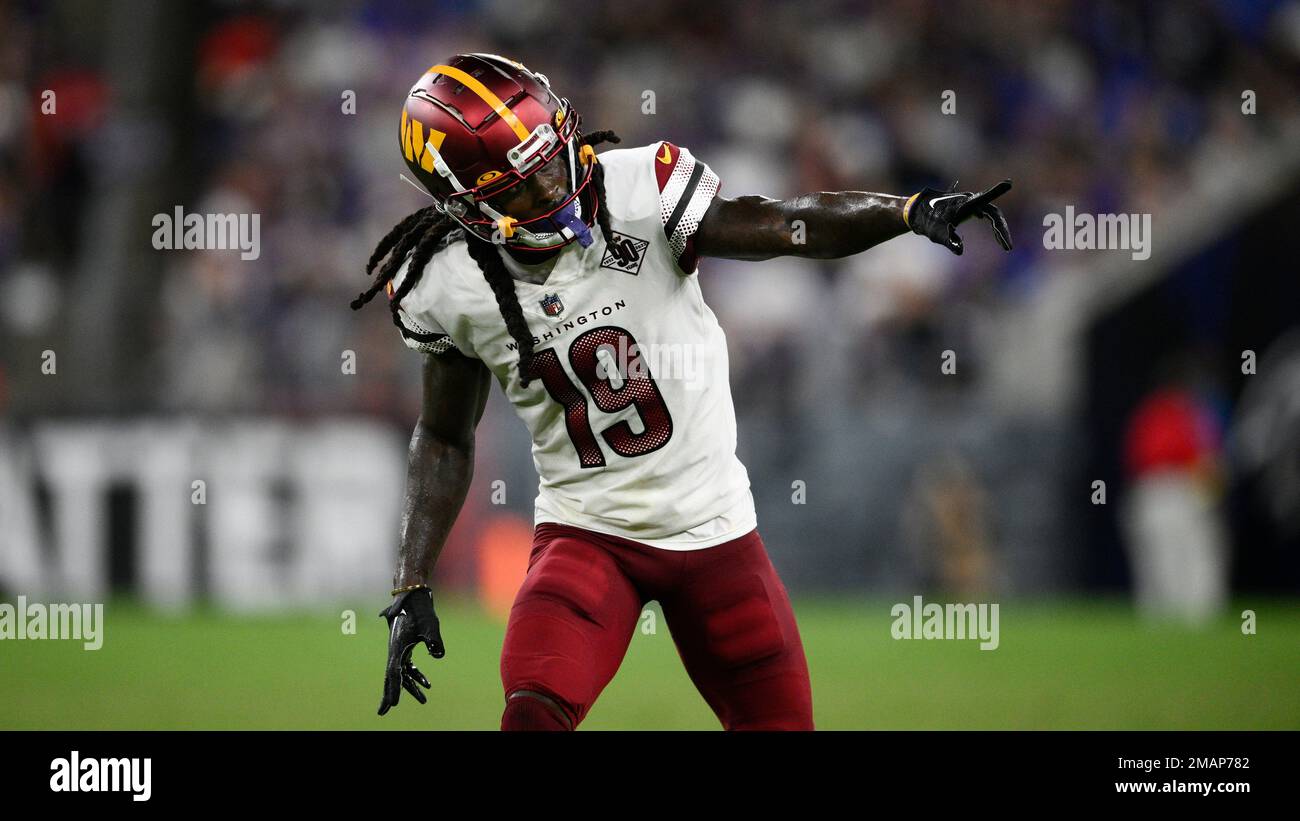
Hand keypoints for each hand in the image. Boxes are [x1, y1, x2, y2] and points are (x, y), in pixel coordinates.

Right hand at [377, 586, 444, 715]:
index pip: (394, 674)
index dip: (393, 690)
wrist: (413, 595)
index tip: (393, 705)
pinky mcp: (406, 645)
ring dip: (411, 687)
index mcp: (397, 648)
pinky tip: (427, 683)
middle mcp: (395, 650)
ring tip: (423, 700)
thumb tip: (438, 656)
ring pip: (402, 673)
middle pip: (392, 677)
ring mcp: (399, 648)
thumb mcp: (430, 626)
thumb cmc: (420, 610)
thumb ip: (434, 642)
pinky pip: (408, 665)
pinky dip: (416, 675)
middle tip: (384, 712)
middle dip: (390, 695)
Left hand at [904, 180, 1012, 254]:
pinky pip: (988, 217)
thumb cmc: (928, 223)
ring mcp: (972, 204)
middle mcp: (971, 200)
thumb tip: (960, 251)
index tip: (1008, 183)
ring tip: (1006, 247)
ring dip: (1000, 230)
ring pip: (993, 215)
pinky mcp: (971, 209)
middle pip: (994, 213)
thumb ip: (949, 241)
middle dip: (1002, 230)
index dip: (997, 192)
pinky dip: (994, 228)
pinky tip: (999, 240)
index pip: (985, 198)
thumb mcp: (938, 234)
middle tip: (1008, 247)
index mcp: (965, 203)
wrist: (919, 214)